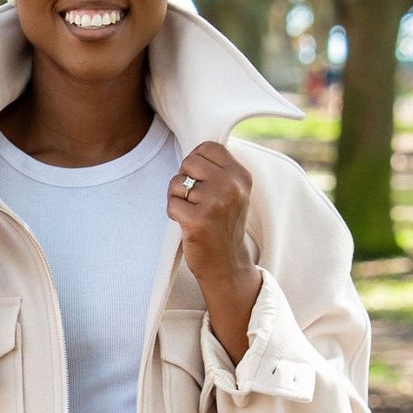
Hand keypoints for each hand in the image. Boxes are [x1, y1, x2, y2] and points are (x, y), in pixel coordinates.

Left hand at [168, 141, 261, 365]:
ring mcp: (215, 203)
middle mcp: (231, 186)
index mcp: (240, 176)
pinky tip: (187, 225)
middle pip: (189, 161)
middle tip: (195, 201)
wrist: (227, 265)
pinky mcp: (198, 221)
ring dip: (178, 199)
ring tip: (193, 214)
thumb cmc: (223, 226)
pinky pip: (171, 203)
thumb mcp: (232, 193)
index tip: (201, 183)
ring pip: (176, 183)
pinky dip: (173, 214)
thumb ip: (218, 170)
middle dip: (185, 180)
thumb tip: (192, 149)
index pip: (207, 147)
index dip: (196, 163)